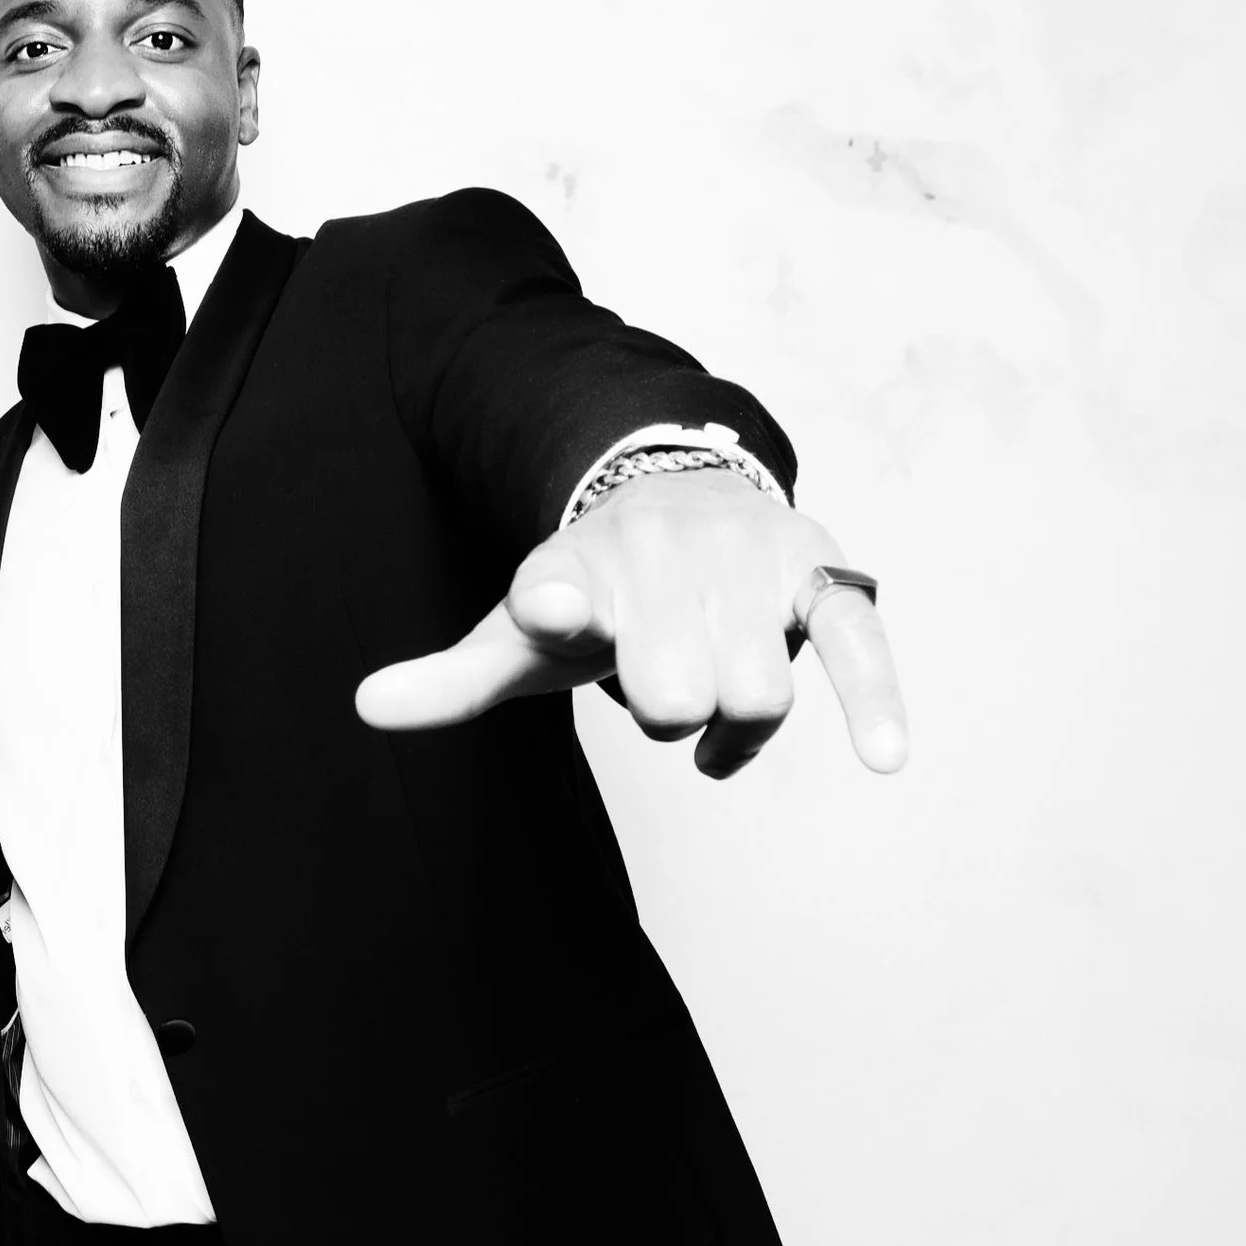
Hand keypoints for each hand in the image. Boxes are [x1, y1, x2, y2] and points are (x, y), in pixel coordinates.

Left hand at [353, 471, 906, 777]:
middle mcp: (656, 552)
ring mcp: (742, 559)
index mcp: (571, 568)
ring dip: (736, 724)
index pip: (560, 587)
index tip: (558, 612)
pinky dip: (871, 698)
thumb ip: (450, 681)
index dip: (561, 606)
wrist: (673, 489)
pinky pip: (853, 640)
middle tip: (654, 686)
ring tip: (712, 700)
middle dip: (666, 713)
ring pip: (755, 692)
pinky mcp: (817, 570)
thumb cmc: (594, 589)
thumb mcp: (519, 633)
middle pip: (673, 692)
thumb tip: (363, 707)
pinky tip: (882, 756)